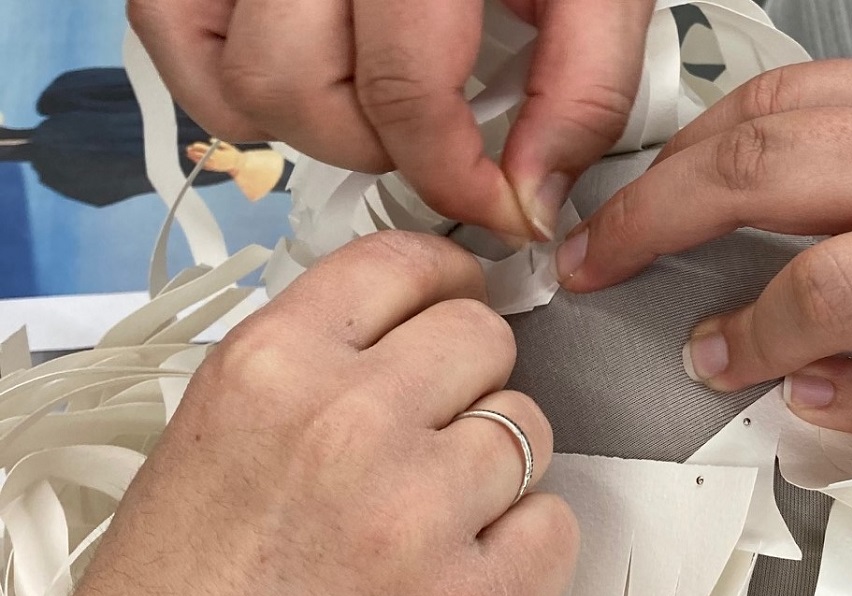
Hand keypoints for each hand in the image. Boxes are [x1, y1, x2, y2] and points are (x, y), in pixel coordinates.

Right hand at [0, 232, 577, 595]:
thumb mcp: (211, 448)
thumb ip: (313, 382)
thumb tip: (417, 349)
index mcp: (269, 369)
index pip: (404, 266)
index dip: (448, 282)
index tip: (463, 301)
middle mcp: (349, 422)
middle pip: (486, 343)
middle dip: (474, 389)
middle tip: (440, 452)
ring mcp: (418, 517)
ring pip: (529, 433)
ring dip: (497, 479)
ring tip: (434, 542)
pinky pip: (557, 530)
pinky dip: (526, 555)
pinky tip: (467, 591)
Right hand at [129, 0, 655, 238]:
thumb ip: (581, 88)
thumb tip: (532, 198)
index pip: (405, 92)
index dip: (458, 181)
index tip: (502, 207)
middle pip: (304, 95)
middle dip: (384, 148)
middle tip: (437, 130)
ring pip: (240, 83)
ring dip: (316, 124)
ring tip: (377, 98)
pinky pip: (175, 37)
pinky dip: (235, 87)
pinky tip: (311, 78)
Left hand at [186, 139, 242, 171]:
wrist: (237, 165)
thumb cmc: (233, 154)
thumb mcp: (229, 147)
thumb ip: (220, 143)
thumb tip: (210, 140)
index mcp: (219, 155)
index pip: (207, 150)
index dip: (200, 148)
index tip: (194, 145)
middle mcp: (216, 161)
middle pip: (203, 156)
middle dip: (195, 152)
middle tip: (188, 148)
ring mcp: (214, 166)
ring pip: (202, 162)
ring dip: (194, 158)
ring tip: (188, 153)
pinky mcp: (214, 168)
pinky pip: (204, 166)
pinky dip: (198, 162)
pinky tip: (193, 158)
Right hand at [558, 60, 851, 441]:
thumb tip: (808, 394)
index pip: (817, 291)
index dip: (742, 338)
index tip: (708, 365)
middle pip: (769, 166)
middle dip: (656, 215)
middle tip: (593, 254)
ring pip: (790, 100)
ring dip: (692, 150)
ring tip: (638, 197)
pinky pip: (839, 77)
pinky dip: (761, 113)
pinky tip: (733, 147)